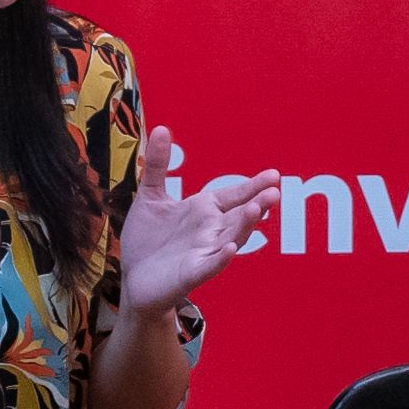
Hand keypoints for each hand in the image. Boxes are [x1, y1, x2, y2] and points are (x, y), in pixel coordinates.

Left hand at [118, 131, 283, 319]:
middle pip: (238, 216)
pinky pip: (209, 265)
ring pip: (230, 238)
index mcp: (204, 211)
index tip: (273, 175)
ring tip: (256, 211)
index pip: (234, 196)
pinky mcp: (191, 274)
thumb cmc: (148, 241)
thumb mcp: (151, 197)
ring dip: (244, 226)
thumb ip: (158, 165)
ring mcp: (203, 253)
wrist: (133, 280)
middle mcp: (210, 231)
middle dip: (257, 205)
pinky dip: (221, 257)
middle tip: (274, 192)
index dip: (252, 186)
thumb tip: (161, 128)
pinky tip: (231, 249)